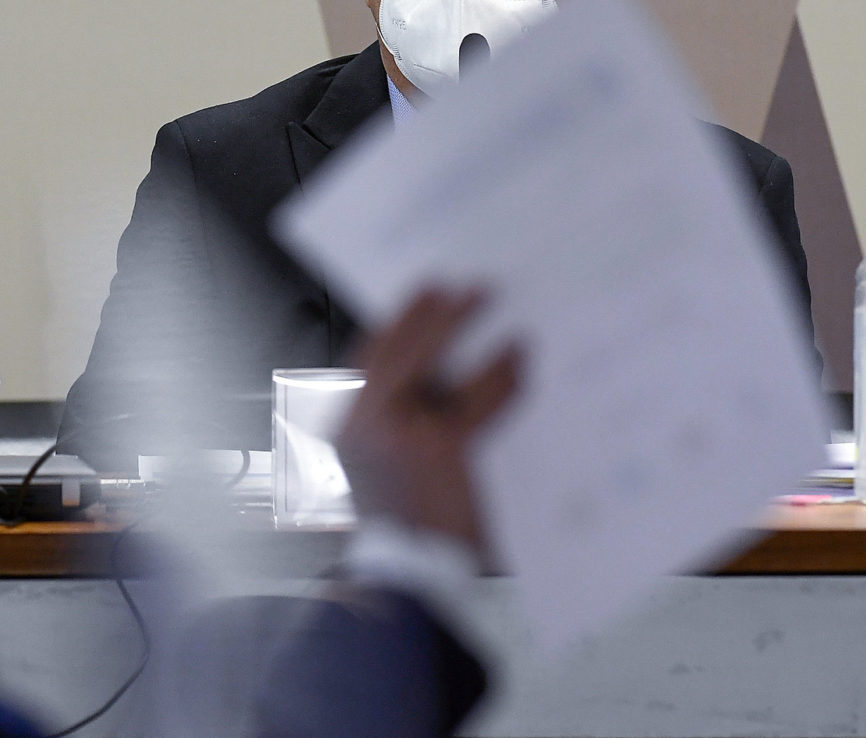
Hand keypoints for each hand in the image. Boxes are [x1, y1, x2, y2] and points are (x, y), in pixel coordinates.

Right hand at [335, 289, 520, 555]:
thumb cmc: (405, 535)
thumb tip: (444, 378)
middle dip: (430, 312)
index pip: (368, 356)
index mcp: (346, 426)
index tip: (425, 292)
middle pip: (395, 347)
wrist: (408, 581)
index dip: (399, 320)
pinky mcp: (439, 448)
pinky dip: (501, 376)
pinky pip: (476, 398)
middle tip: (463, 285)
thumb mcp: (386, 471)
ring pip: (429, 360)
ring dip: (462, 326)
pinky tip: (519, 361)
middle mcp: (362, 423)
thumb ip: (403, 424)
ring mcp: (397, 433)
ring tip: (491, 306)